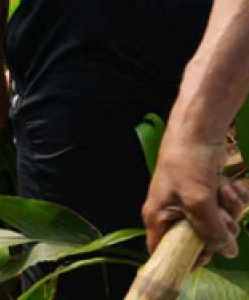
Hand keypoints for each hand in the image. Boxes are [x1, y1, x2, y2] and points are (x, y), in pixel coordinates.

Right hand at [143, 131, 248, 259]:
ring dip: (229, 210)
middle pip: (201, 240)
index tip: (210, 256)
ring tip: (224, 191)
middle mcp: (173, 213)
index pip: (164, 251)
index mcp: (158, 217)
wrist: (197, 131)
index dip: (186, 259)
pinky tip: (229, 185)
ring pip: (218, 224)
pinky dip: (232, 199)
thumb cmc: (186, 164)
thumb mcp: (198, 201)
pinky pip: (225, 209)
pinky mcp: (208, 194)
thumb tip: (228, 252)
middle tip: (224, 216)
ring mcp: (192, 203)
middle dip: (219, 229)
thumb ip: (212, 231)